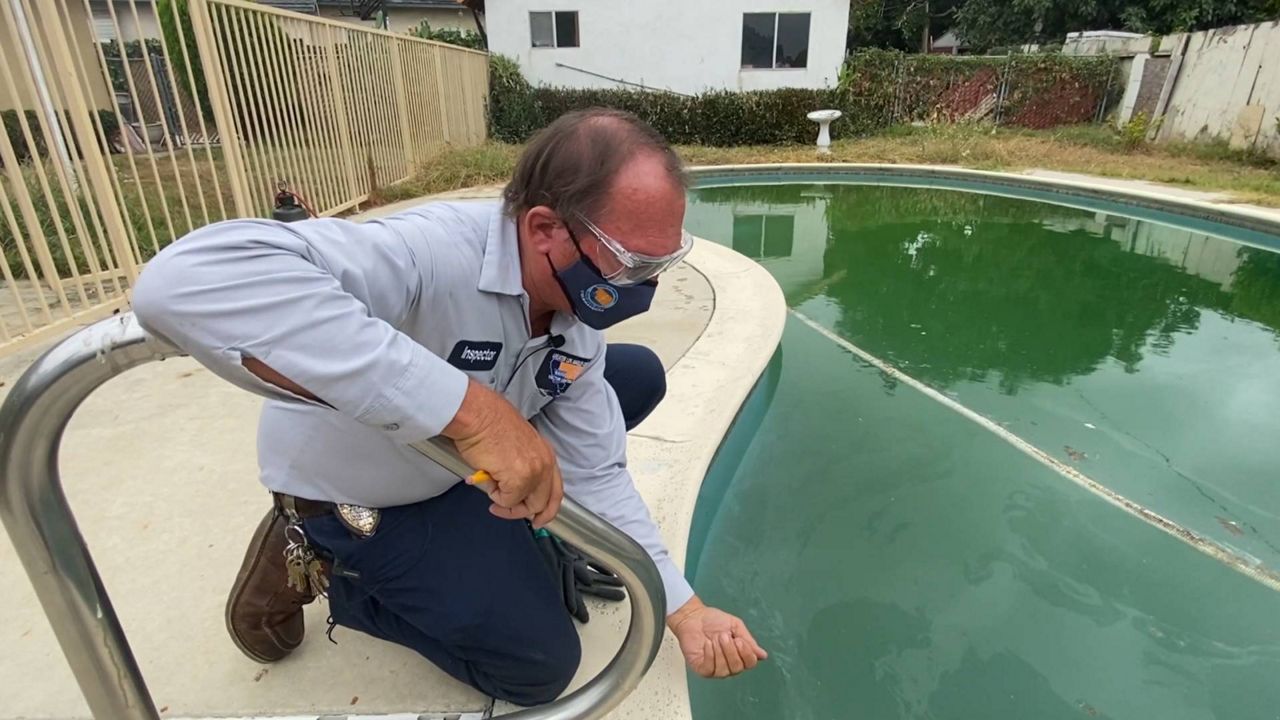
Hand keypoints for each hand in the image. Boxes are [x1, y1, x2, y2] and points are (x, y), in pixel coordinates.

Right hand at [445, 380, 563, 526]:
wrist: (477, 415)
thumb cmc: (488, 423)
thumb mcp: (516, 446)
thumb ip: (522, 468)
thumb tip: (513, 491)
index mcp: (546, 453)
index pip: (555, 490)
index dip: (546, 508)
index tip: (537, 517)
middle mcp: (545, 463)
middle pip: (544, 503)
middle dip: (521, 512)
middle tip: (502, 509)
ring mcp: (534, 472)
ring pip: (526, 506)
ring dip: (505, 503)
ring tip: (489, 487)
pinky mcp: (519, 479)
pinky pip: (507, 501)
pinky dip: (494, 495)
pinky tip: (485, 477)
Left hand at [668, 596, 766, 677]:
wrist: (693, 616)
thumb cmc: (713, 620)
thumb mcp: (735, 626)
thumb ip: (748, 640)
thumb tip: (763, 655)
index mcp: (739, 654)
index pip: (750, 663)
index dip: (746, 653)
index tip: (739, 639)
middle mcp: (728, 664)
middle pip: (737, 668)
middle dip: (730, 650)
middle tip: (723, 636)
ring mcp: (715, 668)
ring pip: (724, 670)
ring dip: (720, 651)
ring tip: (715, 638)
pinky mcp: (701, 669)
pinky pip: (710, 669)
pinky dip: (710, 656)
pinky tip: (707, 645)